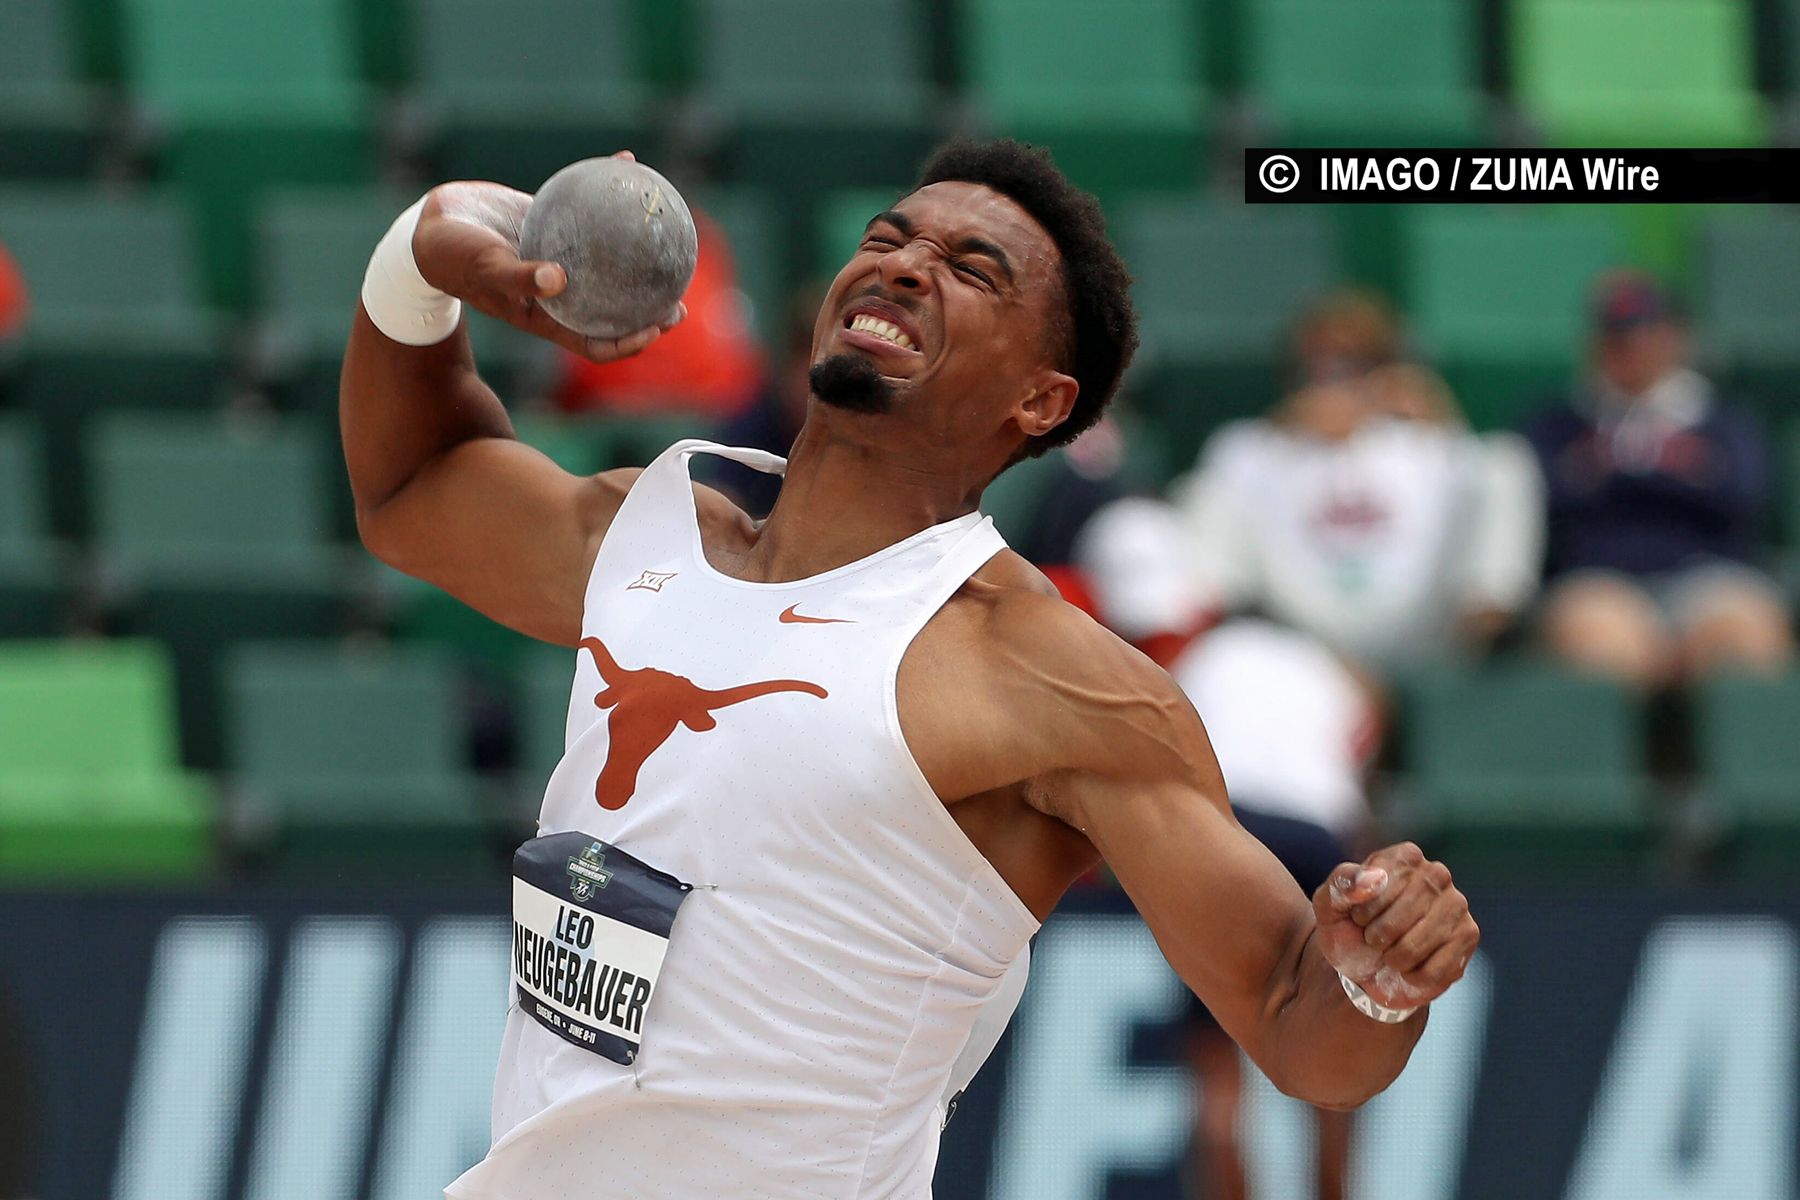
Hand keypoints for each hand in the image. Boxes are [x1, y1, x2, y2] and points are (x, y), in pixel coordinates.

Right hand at [410, 151, 683, 363]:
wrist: (430, 224)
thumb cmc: (452, 257)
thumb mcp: (486, 269)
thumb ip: (519, 277)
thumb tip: (558, 281)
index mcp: (547, 315)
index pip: (595, 341)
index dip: (628, 342)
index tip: (656, 329)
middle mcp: (559, 292)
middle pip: (613, 310)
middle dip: (648, 311)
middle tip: (679, 299)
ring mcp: (559, 258)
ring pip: (608, 263)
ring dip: (640, 257)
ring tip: (672, 239)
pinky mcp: (553, 223)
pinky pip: (589, 210)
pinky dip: (608, 190)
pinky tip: (629, 162)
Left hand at [1312, 842, 1477, 1010]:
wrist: (1367, 969)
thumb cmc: (1350, 930)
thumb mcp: (1329, 906)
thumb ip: (1341, 885)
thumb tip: (1374, 878)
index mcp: (1404, 856)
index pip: (1378, 887)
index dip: (1361, 913)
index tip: (1358, 917)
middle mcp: (1436, 874)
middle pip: (1398, 919)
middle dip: (1377, 938)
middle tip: (1374, 938)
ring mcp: (1457, 905)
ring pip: (1415, 946)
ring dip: (1393, 959)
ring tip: (1391, 953)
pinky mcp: (1468, 936)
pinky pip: (1434, 970)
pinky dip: (1413, 976)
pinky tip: (1411, 968)